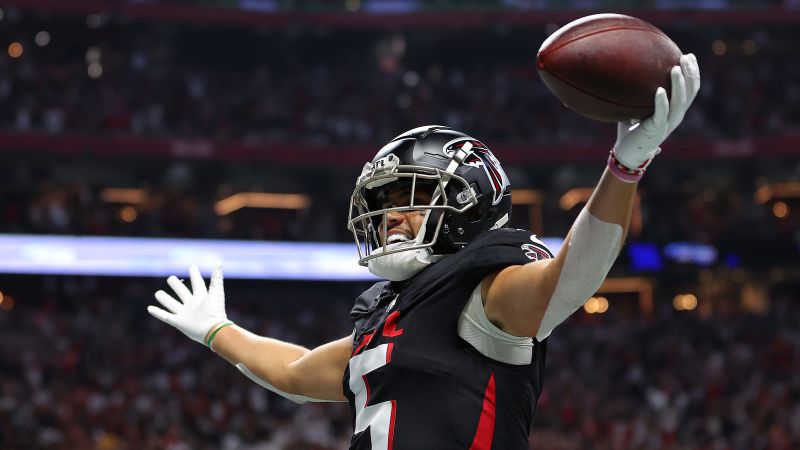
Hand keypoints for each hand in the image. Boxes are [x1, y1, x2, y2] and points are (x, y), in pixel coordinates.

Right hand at [147, 264, 228, 345]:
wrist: (213, 329)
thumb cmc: (215, 310)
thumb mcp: (216, 291)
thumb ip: (216, 277)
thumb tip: (218, 262)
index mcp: (202, 297)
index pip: (197, 283)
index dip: (195, 275)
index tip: (192, 267)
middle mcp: (193, 305)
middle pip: (182, 293)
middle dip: (176, 286)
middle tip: (170, 278)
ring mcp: (185, 314)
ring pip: (172, 304)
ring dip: (165, 299)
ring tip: (158, 292)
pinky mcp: (179, 323)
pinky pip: (165, 316)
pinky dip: (157, 313)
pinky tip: (149, 308)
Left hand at [613, 53, 700, 170]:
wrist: (628, 154)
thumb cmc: (631, 131)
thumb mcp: (638, 110)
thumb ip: (639, 96)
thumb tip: (629, 76)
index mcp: (675, 112)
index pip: (691, 90)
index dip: (693, 73)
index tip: (690, 56)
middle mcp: (675, 117)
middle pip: (690, 92)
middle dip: (690, 74)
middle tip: (686, 57)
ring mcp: (667, 123)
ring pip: (679, 102)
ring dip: (679, 84)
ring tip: (675, 68)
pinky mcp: (656, 130)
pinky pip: (661, 114)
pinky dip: (662, 102)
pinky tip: (660, 90)